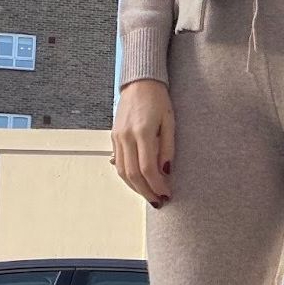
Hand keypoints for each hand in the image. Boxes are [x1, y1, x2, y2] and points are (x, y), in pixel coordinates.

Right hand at [110, 80, 174, 205]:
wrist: (140, 82)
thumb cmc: (158, 99)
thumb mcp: (169, 122)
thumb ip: (167, 148)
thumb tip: (166, 172)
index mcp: (142, 132)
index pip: (148, 168)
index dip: (157, 185)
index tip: (166, 194)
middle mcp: (126, 137)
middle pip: (133, 174)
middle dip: (146, 191)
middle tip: (158, 201)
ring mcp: (118, 137)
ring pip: (122, 172)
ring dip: (135, 187)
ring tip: (149, 195)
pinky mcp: (114, 137)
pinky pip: (119, 162)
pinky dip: (128, 176)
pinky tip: (138, 182)